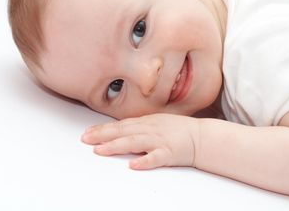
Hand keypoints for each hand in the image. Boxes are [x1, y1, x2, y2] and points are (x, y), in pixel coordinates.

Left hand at [81, 113, 199, 169]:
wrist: (202, 137)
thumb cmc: (180, 130)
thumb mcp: (157, 123)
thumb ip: (139, 126)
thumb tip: (120, 131)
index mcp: (147, 122)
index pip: (120, 125)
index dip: (103, 129)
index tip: (87, 133)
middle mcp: (151, 129)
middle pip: (123, 131)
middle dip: (102, 135)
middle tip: (85, 139)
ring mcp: (159, 141)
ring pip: (135, 142)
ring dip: (116, 146)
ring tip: (100, 150)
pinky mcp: (169, 153)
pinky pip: (155, 158)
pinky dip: (144, 161)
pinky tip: (133, 165)